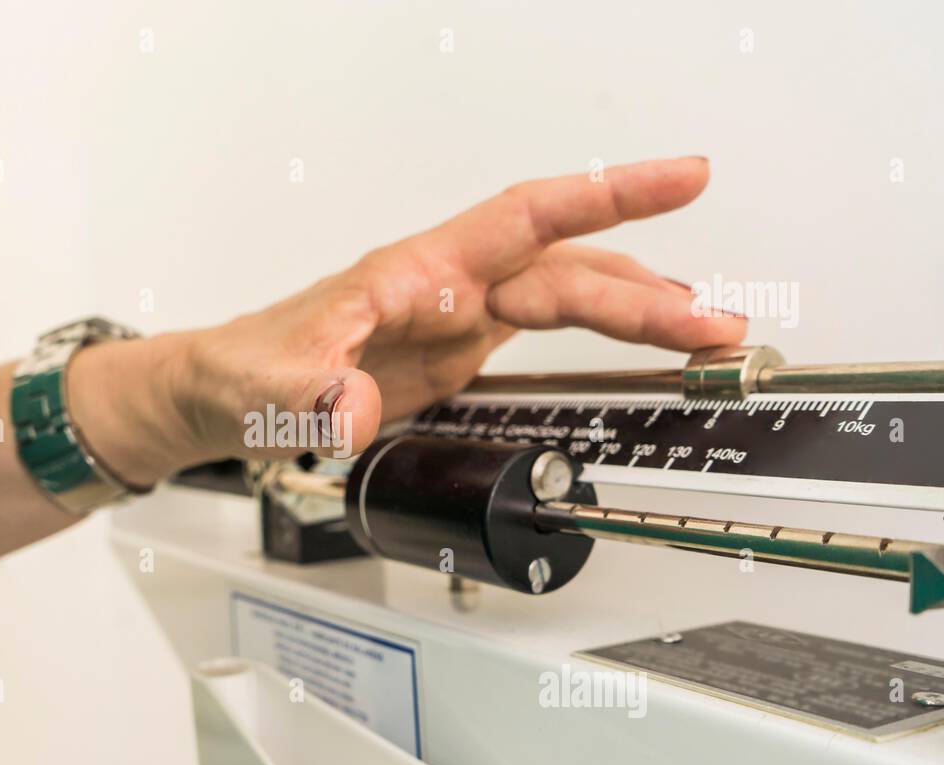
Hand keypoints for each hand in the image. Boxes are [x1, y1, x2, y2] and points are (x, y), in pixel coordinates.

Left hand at [71, 157, 745, 485]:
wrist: (225, 397)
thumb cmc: (240, 374)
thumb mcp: (263, 389)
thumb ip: (306, 395)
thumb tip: (351, 407)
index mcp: (411, 275)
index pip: (523, 219)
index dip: (603, 197)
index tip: (678, 178)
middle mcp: (444, 287)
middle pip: (563, 269)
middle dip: (646, 288)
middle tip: (718, 323)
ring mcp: (453, 318)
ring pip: (563, 295)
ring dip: (635, 310)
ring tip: (704, 333)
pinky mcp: (452, 350)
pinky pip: (542, 328)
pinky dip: (597, 332)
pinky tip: (635, 341)